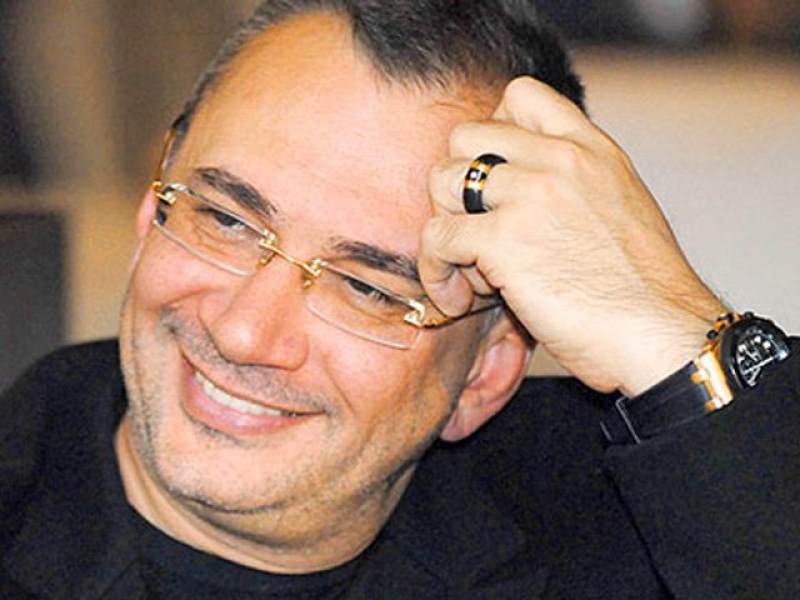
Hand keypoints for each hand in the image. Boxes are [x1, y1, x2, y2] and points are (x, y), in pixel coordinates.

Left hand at [420, 77, 725, 394]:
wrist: (662, 335)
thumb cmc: (642, 292)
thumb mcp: (621, 206)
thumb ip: (575, 181)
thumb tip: (519, 188)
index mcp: (591, 148)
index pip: (520, 96)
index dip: (492, 133)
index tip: (497, 182)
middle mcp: (559, 160)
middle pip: (464, 136)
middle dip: (458, 185)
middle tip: (478, 232)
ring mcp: (530, 195)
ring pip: (442, 181)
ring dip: (446, 228)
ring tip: (472, 272)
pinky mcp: (503, 240)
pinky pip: (437, 237)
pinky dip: (436, 273)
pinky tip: (459, 302)